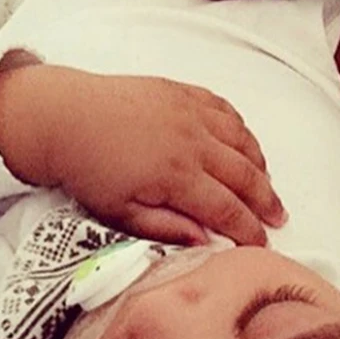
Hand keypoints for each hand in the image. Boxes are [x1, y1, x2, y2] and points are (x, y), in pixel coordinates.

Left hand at [0, 65, 286, 245]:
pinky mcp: (184, 93)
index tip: (261, 245)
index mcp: (177, 176)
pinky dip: (242, 131)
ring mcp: (191, 113)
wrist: (61, 117)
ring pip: (243, 141)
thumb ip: (164, 228)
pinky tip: (245, 145)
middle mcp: (193, 142)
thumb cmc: (86, 169)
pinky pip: (227, 110)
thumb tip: (204, 242)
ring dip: (261, 166)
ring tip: (267, 185)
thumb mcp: (118, 212)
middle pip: (246, 176)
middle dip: (266, 201)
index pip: (227, 209)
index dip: (249, 230)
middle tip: (279, 219)